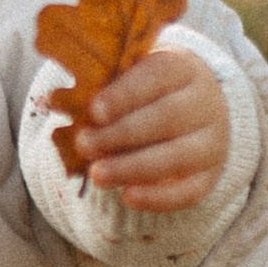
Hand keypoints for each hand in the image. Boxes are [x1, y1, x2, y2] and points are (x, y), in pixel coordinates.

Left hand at [63, 45, 229, 210]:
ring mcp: (211, 142)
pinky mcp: (209, 176)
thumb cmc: (148, 92)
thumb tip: (56, 101)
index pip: (157, 76)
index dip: (125, 95)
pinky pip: (188, 191)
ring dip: (134, 168)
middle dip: (122, 134)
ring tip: (97, 176)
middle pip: (168, 118)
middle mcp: (205, 104)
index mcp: (184, 69)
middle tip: (85, 146)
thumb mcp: (131, 78)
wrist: (196, 112)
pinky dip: (158, 197)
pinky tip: (128, 197)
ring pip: (177, 157)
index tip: (94, 112)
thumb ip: (103, 86)